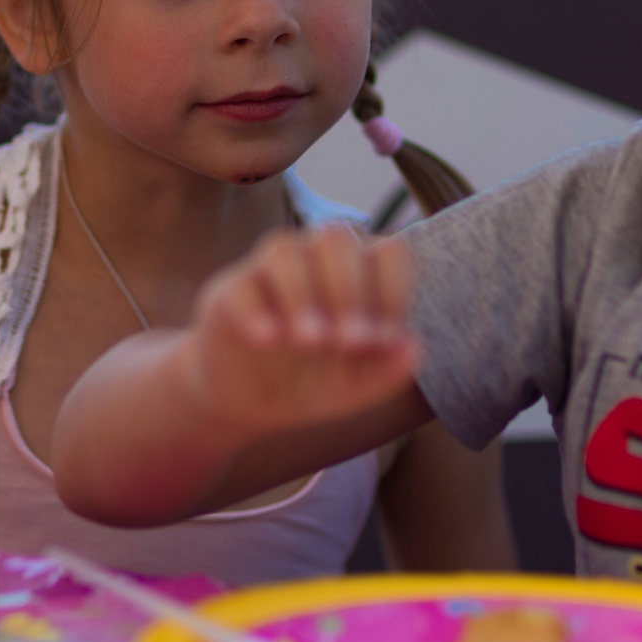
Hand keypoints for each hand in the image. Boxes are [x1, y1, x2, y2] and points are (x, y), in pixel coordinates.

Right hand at [177, 224, 417, 434]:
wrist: (253, 404)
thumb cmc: (316, 381)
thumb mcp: (358, 387)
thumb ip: (389, 371)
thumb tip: (411, 349)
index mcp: (359, 274)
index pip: (389, 252)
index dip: (392, 291)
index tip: (382, 340)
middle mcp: (314, 261)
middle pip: (336, 238)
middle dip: (348, 290)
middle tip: (349, 342)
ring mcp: (268, 273)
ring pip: (285, 249)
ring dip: (303, 293)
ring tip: (310, 342)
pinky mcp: (229, 294)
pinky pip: (241, 285)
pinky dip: (256, 310)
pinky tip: (268, 340)